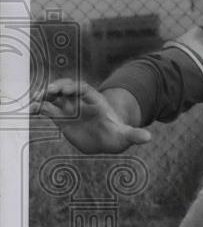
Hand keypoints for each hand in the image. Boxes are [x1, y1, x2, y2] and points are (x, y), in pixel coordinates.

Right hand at [31, 78, 151, 153]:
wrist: (105, 139)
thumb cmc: (116, 135)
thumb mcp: (125, 136)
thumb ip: (133, 135)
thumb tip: (148, 138)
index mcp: (95, 101)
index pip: (83, 89)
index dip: (73, 87)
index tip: (64, 90)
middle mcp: (80, 101)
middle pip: (66, 89)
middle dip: (56, 88)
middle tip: (47, 92)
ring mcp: (69, 107)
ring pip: (54, 98)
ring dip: (44, 98)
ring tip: (34, 103)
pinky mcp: (60, 117)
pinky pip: (47, 109)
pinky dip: (39, 109)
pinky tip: (30, 111)